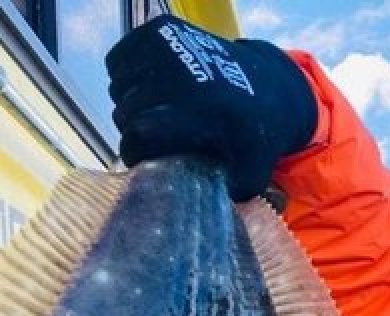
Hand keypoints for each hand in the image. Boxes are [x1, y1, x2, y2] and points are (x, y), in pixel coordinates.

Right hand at [106, 16, 316, 200]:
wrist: (270, 87)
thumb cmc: (255, 136)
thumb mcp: (251, 174)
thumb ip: (226, 194)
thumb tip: (195, 212)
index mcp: (201, 111)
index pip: (138, 133)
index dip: (133, 152)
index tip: (140, 159)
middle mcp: (184, 76)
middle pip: (126, 112)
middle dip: (134, 130)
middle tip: (154, 138)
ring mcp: (171, 48)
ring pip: (119, 87)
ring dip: (130, 104)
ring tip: (155, 114)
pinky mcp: (162, 30)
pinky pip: (118, 61)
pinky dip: (126, 76)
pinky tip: (150, 89)